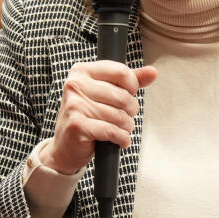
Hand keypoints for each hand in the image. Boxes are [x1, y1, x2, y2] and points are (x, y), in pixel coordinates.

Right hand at [40, 61, 156, 174]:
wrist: (66, 146)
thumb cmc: (88, 117)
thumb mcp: (106, 94)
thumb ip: (128, 82)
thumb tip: (152, 72)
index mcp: (82, 71)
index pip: (121, 72)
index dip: (132, 87)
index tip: (129, 96)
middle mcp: (75, 85)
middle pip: (122, 96)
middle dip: (131, 110)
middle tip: (125, 117)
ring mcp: (75, 105)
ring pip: (118, 115)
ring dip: (126, 126)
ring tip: (121, 129)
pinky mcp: (77, 125)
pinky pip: (112, 130)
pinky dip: (121, 138)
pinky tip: (120, 140)